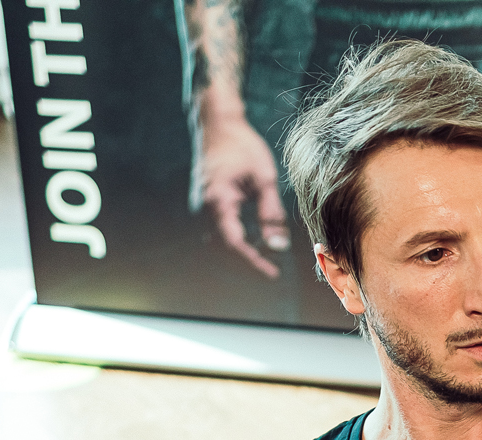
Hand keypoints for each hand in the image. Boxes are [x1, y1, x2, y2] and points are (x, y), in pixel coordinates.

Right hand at [197, 111, 289, 278]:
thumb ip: (271, 213)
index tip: (272, 273)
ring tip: (266, 259)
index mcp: (218, 201)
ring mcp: (203, 205)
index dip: (253, 261)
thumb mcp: (264, 177)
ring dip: (243, 250)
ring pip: (222, 239)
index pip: (235, 243)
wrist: (217, 123)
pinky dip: (237, 238)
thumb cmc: (241, 144)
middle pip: (226, 246)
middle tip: (272, 270)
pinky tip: (255, 241)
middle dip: (249, 260)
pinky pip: (220, 228)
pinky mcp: (207, 203)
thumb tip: (279, 245)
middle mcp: (205, 207)